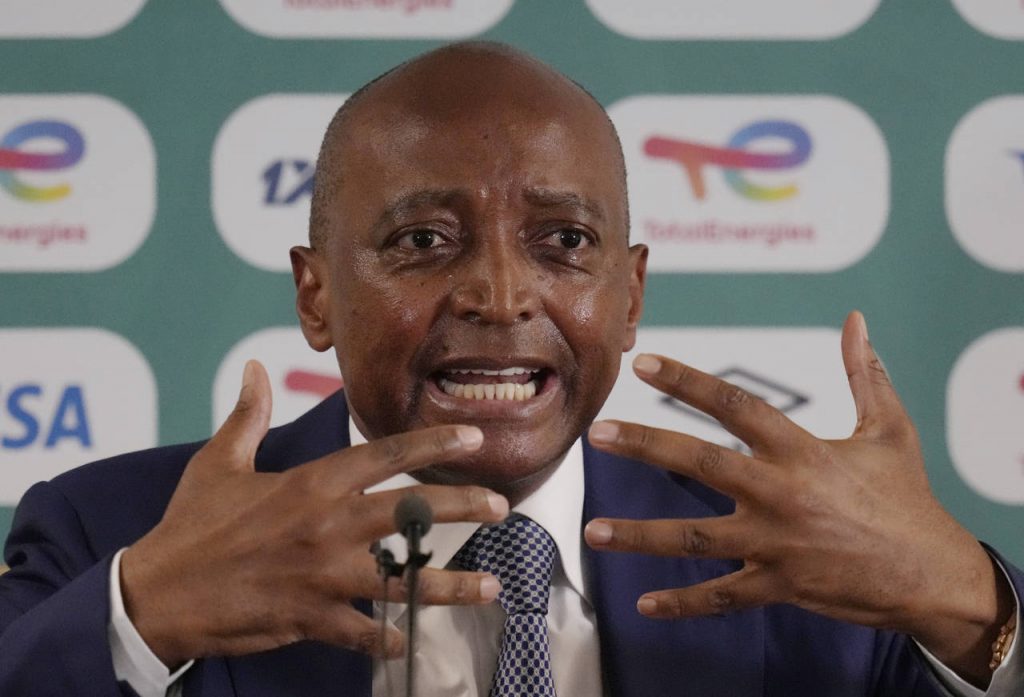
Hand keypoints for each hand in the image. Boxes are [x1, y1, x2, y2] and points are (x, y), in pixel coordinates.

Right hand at [121, 361, 507, 666]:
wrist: (156, 593)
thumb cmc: (191, 525)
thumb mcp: (218, 462)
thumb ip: (246, 415)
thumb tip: (254, 369)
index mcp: (309, 483)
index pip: (384, 456)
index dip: (433, 445)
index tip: (472, 438)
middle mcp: (325, 526)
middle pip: (408, 512)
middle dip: (461, 507)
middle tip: (500, 505)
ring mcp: (321, 576)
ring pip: (400, 577)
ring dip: (448, 584)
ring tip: (490, 587)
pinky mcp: (309, 618)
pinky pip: (364, 631)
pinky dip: (388, 636)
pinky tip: (409, 638)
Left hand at [584, 312, 1013, 685]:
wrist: (932, 574)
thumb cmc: (907, 498)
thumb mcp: (890, 429)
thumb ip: (865, 374)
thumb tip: (856, 321)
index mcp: (802, 451)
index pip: (735, 405)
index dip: (687, 382)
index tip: (644, 364)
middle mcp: (781, 494)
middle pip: (700, 463)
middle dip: (645, 447)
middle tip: (598, 434)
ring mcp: (775, 543)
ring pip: (695, 538)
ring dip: (641, 535)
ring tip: (593, 531)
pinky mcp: (778, 585)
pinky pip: (722, 596)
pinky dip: (683, 602)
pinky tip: (645, 603)